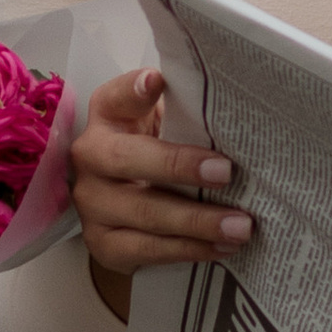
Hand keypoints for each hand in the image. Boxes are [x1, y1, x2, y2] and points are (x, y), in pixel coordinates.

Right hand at [72, 66, 252, 326]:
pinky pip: (147, 250)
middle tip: (226, 173)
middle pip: (127, 159)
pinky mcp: (102, 243)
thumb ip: (187, 117)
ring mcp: (92, 203)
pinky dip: (188, 250)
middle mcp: (91, 155)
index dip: (135, 89)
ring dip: (197, 221)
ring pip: (143, 212)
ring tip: (240, 225)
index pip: (117, 97)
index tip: (157, 81)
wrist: (130, 206)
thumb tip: (238, 120)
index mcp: (109, 115)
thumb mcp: (166, 125)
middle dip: (178, 166)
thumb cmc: (159, 151)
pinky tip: (221, 248)